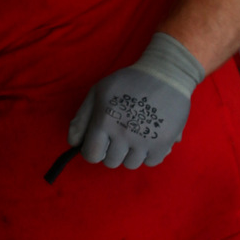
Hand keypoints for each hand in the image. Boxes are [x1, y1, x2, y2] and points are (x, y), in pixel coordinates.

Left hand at [68, 31, 203, 170]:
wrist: (166, 74)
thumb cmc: (127, 82)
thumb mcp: (97, 92)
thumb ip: (81, 118)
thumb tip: (74, 144)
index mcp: (104, 120)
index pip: (91, 155)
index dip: (93, 151)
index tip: (99, 144)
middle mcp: (123, 133)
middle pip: (111, 162)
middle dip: (111, 151)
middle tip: (119, 135)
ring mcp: (144, 140)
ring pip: (130, 164)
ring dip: (131, 154)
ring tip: (135, 135)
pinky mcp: (164, 143)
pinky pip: (151, 162)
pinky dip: (149, 154)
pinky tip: (149, 138)